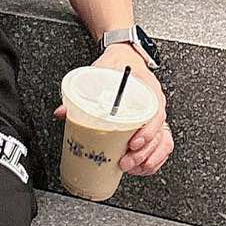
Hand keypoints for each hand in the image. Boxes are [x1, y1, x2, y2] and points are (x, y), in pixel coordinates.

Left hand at [53, 44, 173, 176]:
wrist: (126, 57)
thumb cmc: (117, 64)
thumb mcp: (99, 72)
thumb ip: (82, 93)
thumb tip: (62, 112)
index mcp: (148, 92)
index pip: (156, 115)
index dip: (147, 133)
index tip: (133, 144)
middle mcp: (156, 105)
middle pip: (159, 135)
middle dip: (143, 153)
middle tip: (125, 162)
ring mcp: (156, 116)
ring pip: (162, 143)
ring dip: (148, 159)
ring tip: (130, 167)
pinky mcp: (152, 125)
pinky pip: (161, 145)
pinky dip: (153, 159)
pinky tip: (140, 167)